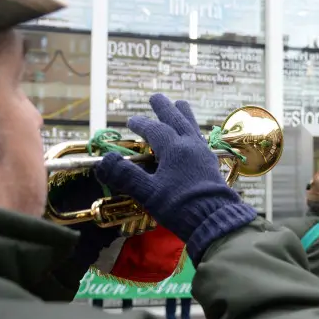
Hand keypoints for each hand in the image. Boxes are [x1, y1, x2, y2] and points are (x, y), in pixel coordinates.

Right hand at [95, 94, 255, 258]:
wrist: (214, 220)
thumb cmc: (179, 206)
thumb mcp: (148, 193)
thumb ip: (125, 176)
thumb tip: (104, 161)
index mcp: (174, 149)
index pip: (155, 130)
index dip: (142, 124)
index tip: (131, 121)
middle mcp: (190, 146)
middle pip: (177, 120)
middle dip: (165, 108)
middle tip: (156, 97)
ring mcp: (204, 154)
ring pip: (192, 127)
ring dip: (182, 115)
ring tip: (180, 104)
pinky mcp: (211, 165)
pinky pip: (200, 139)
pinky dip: (192, 131)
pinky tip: (193, 137)